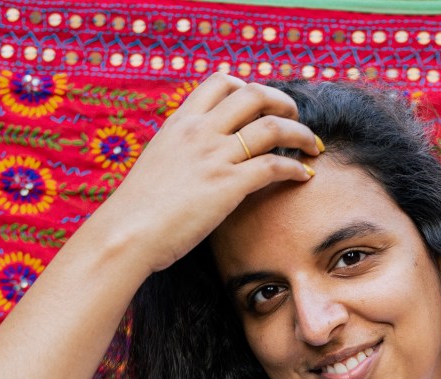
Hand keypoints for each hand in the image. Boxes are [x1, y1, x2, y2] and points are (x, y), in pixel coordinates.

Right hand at [91, 73, 321, 273]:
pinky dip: (296, 168)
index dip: (248, 87)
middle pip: (254, 95)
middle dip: (283, 102)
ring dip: (301, 132)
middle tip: (295, 116)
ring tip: (313, 145)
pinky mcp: (229, 185)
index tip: (261, 102)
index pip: (220, 83)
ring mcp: (216, 156)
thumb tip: (191, 164)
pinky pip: (274, 166)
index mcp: (180, 122)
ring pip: (272, 126)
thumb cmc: (138, 210)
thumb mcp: (157, 164)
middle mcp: (200, 131)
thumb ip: (180, 154)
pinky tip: (305, 176)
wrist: (127, 232)